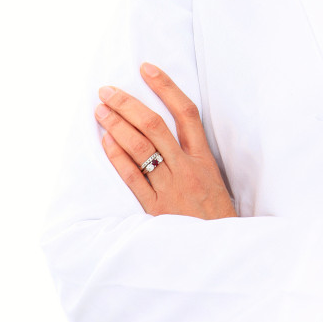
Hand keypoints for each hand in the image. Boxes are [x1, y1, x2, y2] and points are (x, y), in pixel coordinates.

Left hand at [94, 63, 235, 218]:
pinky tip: (105, 141)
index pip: (186, 113)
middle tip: (107, 90)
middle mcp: (187, 168)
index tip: (146, 68)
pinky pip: (133, 178)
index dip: (166, 87)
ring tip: (99, 110)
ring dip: (117, 125)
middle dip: (127, 104)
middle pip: (155, 126)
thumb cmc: (216, 216)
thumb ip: (194, 156)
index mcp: (204, 158)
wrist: (222, 252)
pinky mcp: (156, 209)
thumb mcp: (214, 179)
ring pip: (141, 148)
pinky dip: (118, 157)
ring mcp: (171, 188)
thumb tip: (169, 128)